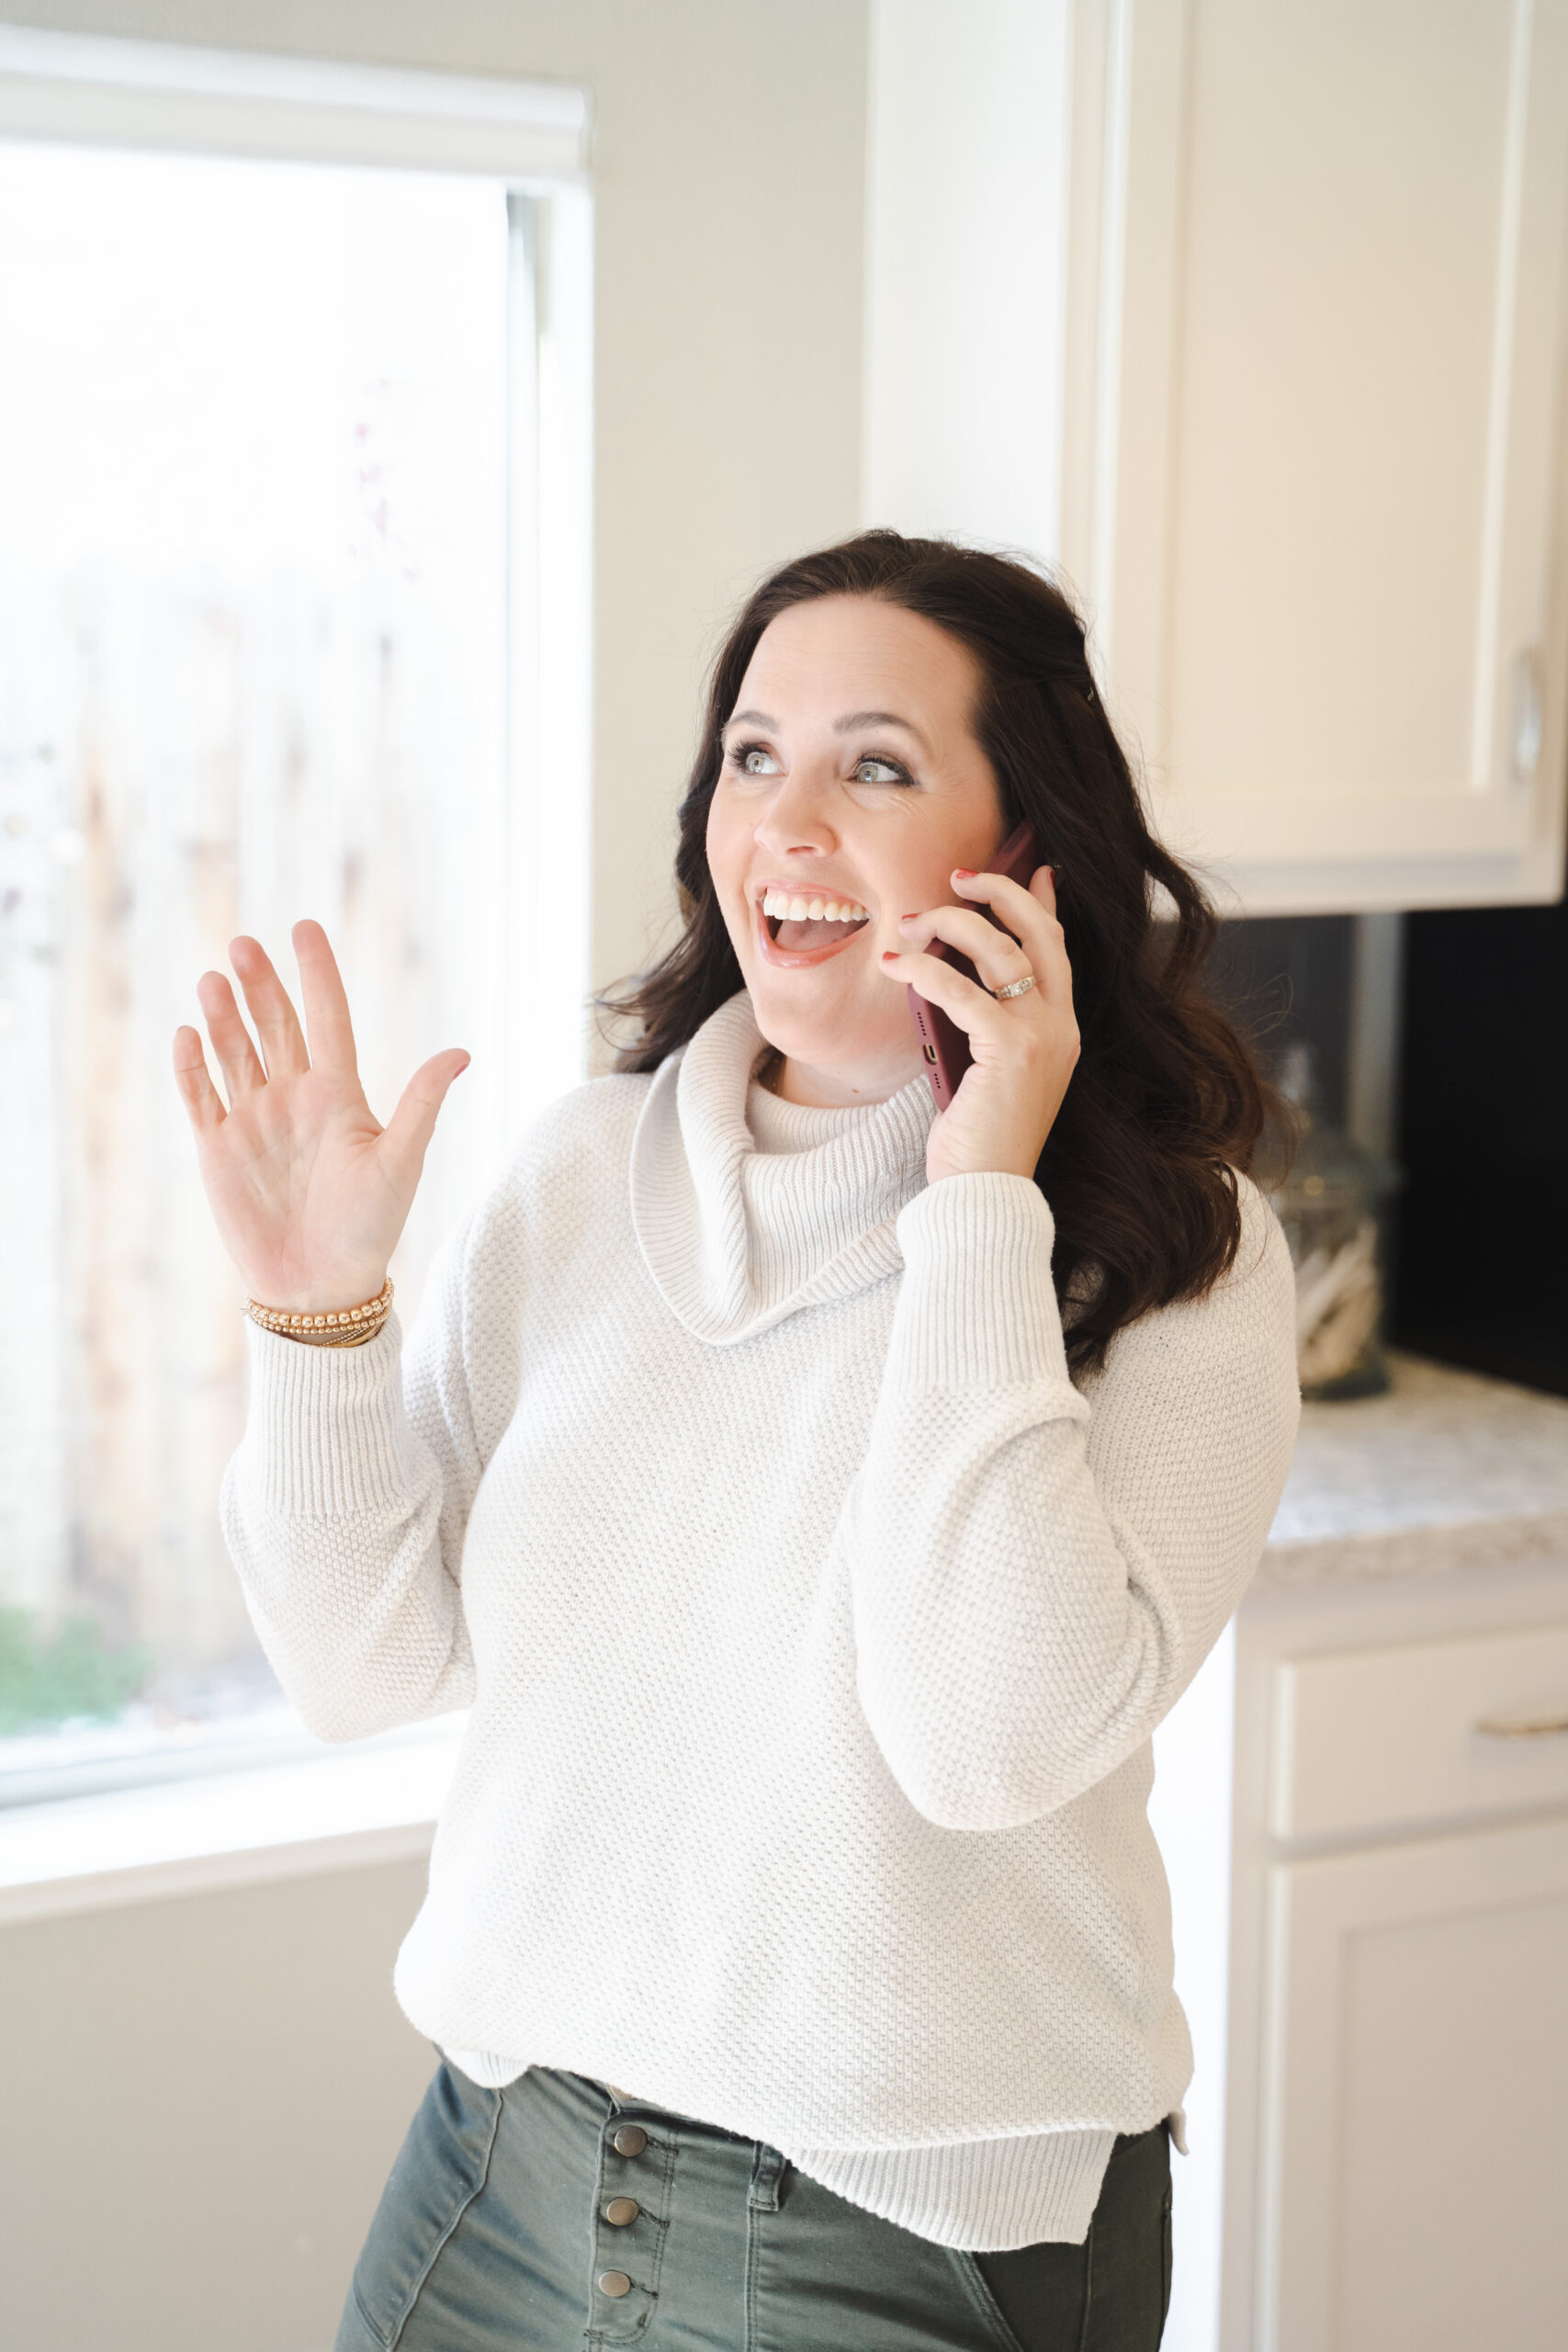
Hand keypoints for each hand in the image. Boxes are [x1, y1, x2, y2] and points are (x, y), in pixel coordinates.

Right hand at [172, 920, 469, 1311]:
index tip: (304, 928)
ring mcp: (254, 1120)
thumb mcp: (401, 1162)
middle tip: (244, 946)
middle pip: (274, 1026)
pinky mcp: (220, 1149)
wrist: (319, 1287)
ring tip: (215, 980)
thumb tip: (462, 1052)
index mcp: (339, 1094)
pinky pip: (201, 1097)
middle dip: (259, 985)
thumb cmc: (370, 1228)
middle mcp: (294, 1098)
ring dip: (223, 1017)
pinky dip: (192, 1067)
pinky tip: (188, 1035)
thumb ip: (421, 1104)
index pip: (327, 1019)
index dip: (316, 974)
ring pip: (234, 1052)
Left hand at [878, 863, 1077, 1183]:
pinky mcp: (1011, 1049)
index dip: (1044, 904)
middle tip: (959, 878)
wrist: (986, 1192)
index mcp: (1062, 1030)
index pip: (1059, 949)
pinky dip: (924, 970)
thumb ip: (987, 1024)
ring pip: (999, 949)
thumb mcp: (988, 1070)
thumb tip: (956, 977)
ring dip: (950, 925)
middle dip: (1000, 893)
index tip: (1035, 869)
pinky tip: (896, 964)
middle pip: (1038, 933)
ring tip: (912, 923)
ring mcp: (1043, 1036)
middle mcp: (1062, 1026)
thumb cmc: (978, 1138)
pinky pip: (961, 989)